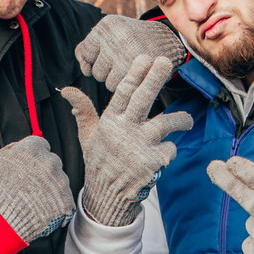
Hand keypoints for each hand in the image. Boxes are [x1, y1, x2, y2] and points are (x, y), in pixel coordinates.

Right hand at [0, 136, 74, 242]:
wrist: (1, 220)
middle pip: (51, 162)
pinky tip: (43, 211)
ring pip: (59, 181)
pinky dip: (56, 206)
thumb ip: (10, 149)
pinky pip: (65, 201)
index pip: (41, 146)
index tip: (29, 167)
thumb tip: (19, 147)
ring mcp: (60, 182)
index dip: (34, 157)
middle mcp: (50, 162)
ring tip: (33, 201)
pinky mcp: (66, 201)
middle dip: (43, 172)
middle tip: (30, 185)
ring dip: (50, 188)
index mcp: (33, 149)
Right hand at [59, 55, 192, 226]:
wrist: (109, 196)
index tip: (145, 57)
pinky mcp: (154, 163)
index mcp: (110, 122)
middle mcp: (125, 132)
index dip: (135, 73)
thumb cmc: (99, 161)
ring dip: (181, 120)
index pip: (122, 92)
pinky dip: (169, 150)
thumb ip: (82, 110)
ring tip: (186, 120)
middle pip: (143, 99)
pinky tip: (162, 156)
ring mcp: (141, 147)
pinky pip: (170, 148)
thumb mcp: (88, 136)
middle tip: (165, 61)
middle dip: (155, 77)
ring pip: (167, 123)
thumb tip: (66, 90)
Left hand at [75, 16, 187, 91]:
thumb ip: (89, 46)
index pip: (84, 53)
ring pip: (105, 81)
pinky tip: (135, 72)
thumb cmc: (133, 38)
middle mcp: (114, 39)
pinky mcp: (137, 71)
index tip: (107, 56)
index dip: (92, 59)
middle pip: (94, 70)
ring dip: (115, 79)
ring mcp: (126, 56)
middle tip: (122, 60)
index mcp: (106, 26)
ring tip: (129, 66)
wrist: (168, 41)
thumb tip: (83, 67)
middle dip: (105, 70)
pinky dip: (125, 84)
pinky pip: (118, 86)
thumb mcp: (111, 31)